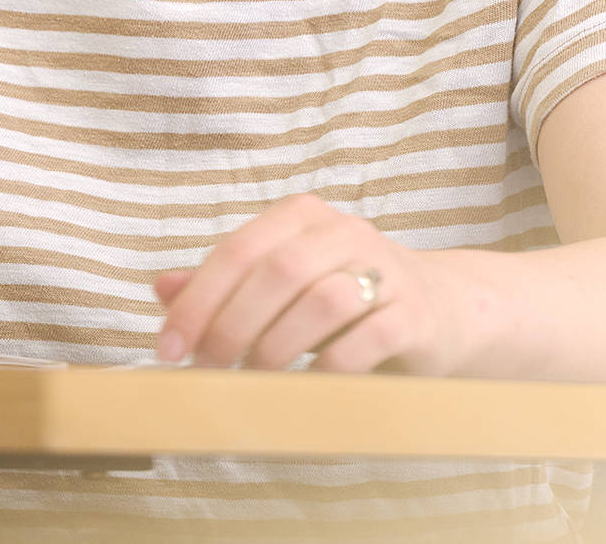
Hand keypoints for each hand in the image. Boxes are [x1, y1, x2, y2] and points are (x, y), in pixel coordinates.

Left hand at [152, 193, 451, 373]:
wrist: (443, 311)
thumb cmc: (347, 298)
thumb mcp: (282, 285)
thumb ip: (225, 285)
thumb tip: (162, 289)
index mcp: (302, 217)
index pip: (237, 250)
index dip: (197, 301)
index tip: (169, 347)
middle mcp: (345, 232)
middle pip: (276, 272)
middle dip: (232, 325)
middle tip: (209, 369)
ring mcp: (386, 270)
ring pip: (321, 300)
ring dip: (277, 346)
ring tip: (256, 378)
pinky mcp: (416, 315)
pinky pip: (367, 341)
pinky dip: (329, 369)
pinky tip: (308, 388)